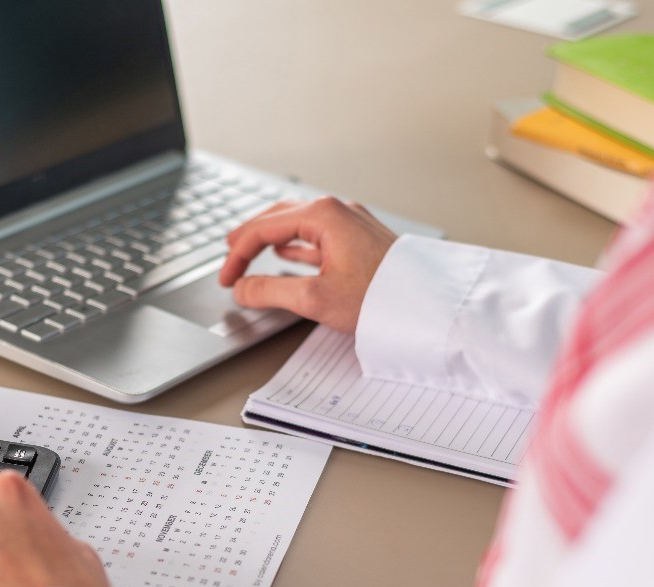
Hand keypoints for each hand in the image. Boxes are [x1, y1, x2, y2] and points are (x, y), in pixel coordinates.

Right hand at [218, 197, 396, 333]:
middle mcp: (337, 211)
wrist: (427, 307)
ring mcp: (351, 223)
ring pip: (297, 224)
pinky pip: (317, 236)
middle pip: (278, 217)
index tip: (226, 278)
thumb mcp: (315, 299)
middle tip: (229, 256)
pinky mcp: (361, 240)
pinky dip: (295, 245)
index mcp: (323, 216)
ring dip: (270, 239)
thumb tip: (243, 288)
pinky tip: (287, 255)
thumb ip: (270, 292)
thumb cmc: (382, 298)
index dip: (237, 254)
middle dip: (250, 238)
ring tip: (250, 252)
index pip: (264, 229)